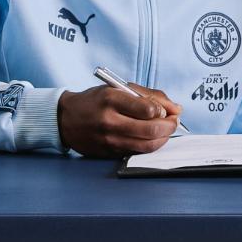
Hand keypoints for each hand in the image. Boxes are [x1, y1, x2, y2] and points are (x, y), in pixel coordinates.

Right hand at [57, 84, 181, 156]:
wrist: (65, 119)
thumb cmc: (95, 100)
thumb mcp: (118, 88)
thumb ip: (148, 96)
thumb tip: (175, 108)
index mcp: (111, 99)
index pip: (147, 109)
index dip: (164, 110)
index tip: (167, 109)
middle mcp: (110, 121)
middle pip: (151, 130)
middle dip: (170, 126)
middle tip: (174, 121)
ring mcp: (109, 140)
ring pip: (147, 145)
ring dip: (163, 138)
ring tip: (166, 130)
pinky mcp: (109, 153)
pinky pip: (137, 152)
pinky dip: (150, 146)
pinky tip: (152, 137)